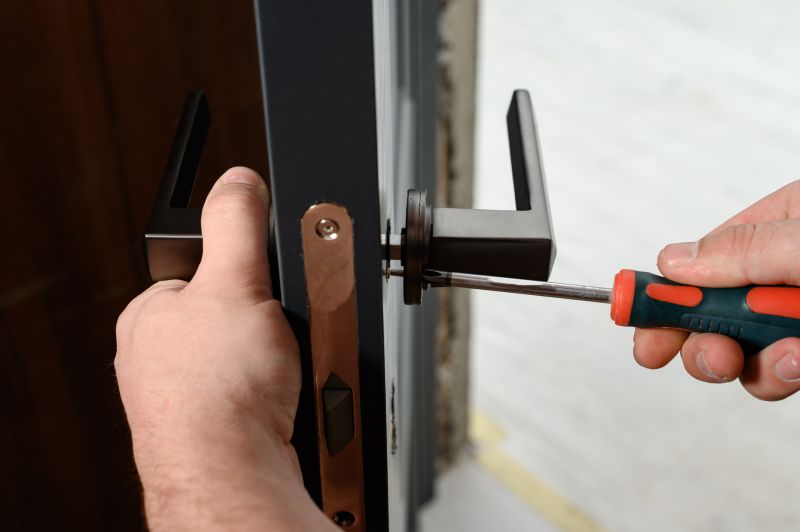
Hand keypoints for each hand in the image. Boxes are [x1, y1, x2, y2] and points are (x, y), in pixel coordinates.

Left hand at [115, 167, 335, 530]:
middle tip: (280, 336)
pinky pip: (255, 396)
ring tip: (286, 371)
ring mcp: (182, 398)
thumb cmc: (217, 391)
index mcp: (150, 316)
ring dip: (276, 362)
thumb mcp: (235, 280)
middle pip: (230, 317)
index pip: (201, 272)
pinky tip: (283, 401)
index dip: (242, 274)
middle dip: (263, 324)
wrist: (233, 473)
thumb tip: (237, 179)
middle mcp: (158, 358)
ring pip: (246, 360)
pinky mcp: (213, 429)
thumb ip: (236, 222)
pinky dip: (276, 395)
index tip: (263, 287)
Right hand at [634, 181, 799, 400]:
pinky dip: (782, 375)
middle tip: (712, 354)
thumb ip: (746, 249)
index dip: (663, 289)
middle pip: (710, 309)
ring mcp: (796, 313)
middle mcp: (784, 270)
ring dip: (753, 365)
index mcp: (782, 225)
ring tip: (787, 359)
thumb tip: (674, 261)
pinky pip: (777, 371)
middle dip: (704, 337)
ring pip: (742, 350)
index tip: (631, 313)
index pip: (701, 258)